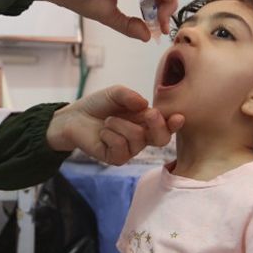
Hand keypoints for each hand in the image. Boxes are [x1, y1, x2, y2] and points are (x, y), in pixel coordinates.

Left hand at [46, 85, 184, 164]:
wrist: (74, 117)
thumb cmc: (98, 105)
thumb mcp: (115, 93)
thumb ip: (130, 96)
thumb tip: (144, 104)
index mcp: (147, 122)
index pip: (166, 125)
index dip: (174, 123)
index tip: (178, 117)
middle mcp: (142, 137)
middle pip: (161, 139)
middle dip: (157, 125)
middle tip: (149, 114)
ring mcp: (129, 150)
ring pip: (137, 138)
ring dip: (119, 124)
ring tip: (107, 121)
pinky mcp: (116, 158)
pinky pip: (120, 147)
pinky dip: (109, 135)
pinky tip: (103, 133)